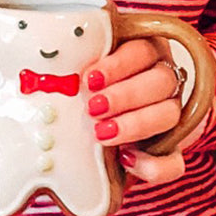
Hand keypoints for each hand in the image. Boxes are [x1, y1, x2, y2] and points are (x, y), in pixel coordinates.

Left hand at [86, 38, 212, 185]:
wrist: (83, 141)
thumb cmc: (78, 98)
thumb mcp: (75, 80)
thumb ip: (72, 72)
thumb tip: (41, 71)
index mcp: (144, 55)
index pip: (143, 50)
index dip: (119, 64)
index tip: (89, 79)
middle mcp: (163, 83)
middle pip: (162, 81)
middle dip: (125, 95)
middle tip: (93, 108)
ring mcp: (169, 118)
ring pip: (170, 115)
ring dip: (135, 124)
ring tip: (101, 133)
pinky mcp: (169, 153)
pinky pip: (175, 162)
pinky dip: (152, 164)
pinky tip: (125, 159)